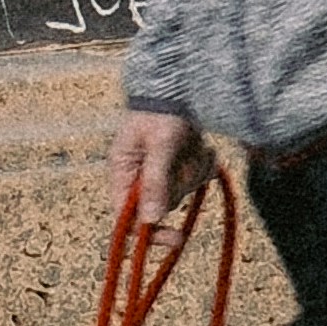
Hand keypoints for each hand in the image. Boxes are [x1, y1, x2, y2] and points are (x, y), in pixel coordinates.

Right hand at [107, 106, 197, 233]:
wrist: (180, 86)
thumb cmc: (162, 111)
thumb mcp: (160, 143)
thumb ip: (156, 180)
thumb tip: (151, 220)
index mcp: (123, 173)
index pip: (127, 218)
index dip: (148, 234)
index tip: (175, 239)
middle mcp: (140, 177)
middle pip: (162, 205)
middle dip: (180, 187)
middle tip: (192, 162)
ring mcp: (162, 171)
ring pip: (182, 191)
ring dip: (193, 172)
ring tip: (195, 146)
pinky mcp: (181, 164)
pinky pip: (195, 177)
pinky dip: (203, 165)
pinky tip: (201, 146)